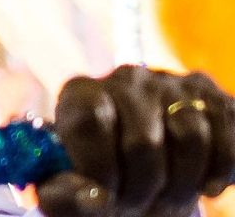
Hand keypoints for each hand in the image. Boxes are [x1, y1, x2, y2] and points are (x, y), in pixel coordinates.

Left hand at [39, 65, 234, 216]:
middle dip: (143, 186)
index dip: (100, 167)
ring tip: (167, 193)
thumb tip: (94, 198)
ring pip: (191, 137)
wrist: (145, 179)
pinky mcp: (215, 100)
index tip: (105, 192)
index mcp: (81, 94)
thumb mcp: (69, 191)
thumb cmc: (101, 184)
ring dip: (182, 182)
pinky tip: (204, 185)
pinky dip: (220, 171)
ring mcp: (174, 84)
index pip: (90, 121)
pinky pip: (228, 140)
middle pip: (143, 140)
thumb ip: (63, 195)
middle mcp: (127, 79)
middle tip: (139, 202)